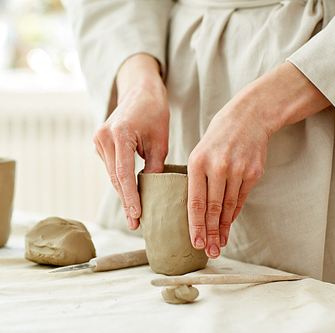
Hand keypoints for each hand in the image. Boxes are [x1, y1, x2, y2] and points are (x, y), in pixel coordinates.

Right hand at [94, 54, 168, 229]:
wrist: (139, 90)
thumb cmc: (154, 112)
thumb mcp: (160, 141)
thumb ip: (154, 167)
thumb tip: (153, 194)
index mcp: (120, 134)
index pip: (124, 174)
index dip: (130, 197)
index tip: (137, 216)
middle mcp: (104, 137)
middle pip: (115, 178)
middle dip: (126, 200)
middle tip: (136, 223)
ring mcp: (98, 140)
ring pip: (112, 174)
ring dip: (123, 192)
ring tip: (135, 214)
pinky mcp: (98, 142)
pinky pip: (111, 166)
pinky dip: (120, 180)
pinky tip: (130, 194)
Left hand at [187, 62, 330, 258]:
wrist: (248, 117)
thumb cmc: (217, 138)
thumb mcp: (198, 153)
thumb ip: (195, 179)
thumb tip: (192, 210)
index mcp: (198, 162)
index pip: (195, 201)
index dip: (195, 224)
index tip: (194, 241)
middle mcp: (218, 167)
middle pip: (213, 209)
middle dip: (210, 233)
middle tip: (208, 251)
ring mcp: (238, 170)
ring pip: (229, 207)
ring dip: (223, 228)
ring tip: (218, 244)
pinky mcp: (254, 172)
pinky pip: (241, 198)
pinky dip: (234, 214)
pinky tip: (228, 226)